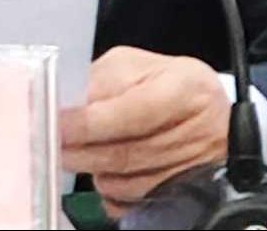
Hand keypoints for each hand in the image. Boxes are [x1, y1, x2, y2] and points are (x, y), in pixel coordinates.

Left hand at [60, 46, 230, 218]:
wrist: (214, 117)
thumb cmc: (169, 85)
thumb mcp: (139, 65)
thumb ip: (105, 79)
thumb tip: (72, 104)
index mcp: (186, 88)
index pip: (133, 112)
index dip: (91, 122)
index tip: (58, 124)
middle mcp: (195, 132)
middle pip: (128, 153)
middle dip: (83, 151)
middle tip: (53, 145)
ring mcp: (191, 168)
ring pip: (129, 182)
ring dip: (94, 171)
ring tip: (71, 156)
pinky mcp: (182, 192)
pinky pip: (136, 201)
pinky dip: (111, 192)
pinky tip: (100, 173)